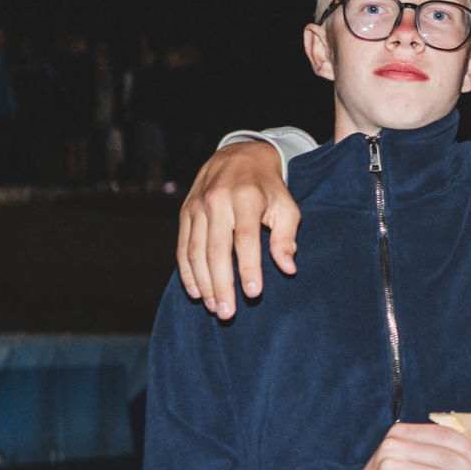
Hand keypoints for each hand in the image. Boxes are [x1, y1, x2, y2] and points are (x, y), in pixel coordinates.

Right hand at [177, 140, 301, 319]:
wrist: (238, 155)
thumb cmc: (268, 187)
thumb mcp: (286, 206)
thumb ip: (286, 237)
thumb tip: (288, 268)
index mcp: (245, 197)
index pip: (245, 239)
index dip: (248, 268)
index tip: (253, 293)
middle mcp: (217, 201)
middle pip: (216, 249)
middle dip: (221, 284)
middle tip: (228, 313)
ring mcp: (197, 206)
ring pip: (195, 251)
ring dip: (203, 283)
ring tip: (215, 307)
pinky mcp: (185, 212)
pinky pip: (182, 246)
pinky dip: (187, 271)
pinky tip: (197, 291)